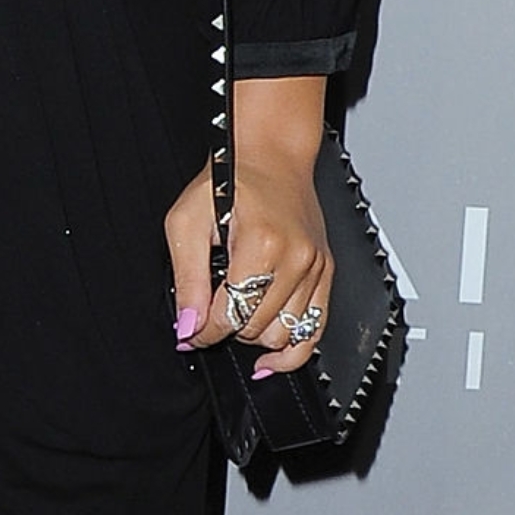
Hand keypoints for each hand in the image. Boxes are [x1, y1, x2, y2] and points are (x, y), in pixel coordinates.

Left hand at [168, 76, 332, 378]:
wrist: (270, 155)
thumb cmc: (229, 180)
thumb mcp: (186, 221)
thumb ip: (187, 278)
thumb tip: (188, 325)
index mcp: (261, 245)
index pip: (230, 314)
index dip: (202, 331)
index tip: (188, 332)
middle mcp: (296, 259)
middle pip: (257, 328)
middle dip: (225, 330)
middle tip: (206, 319)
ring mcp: (317, 268)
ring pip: (285, 336)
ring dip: (254, 337)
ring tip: (234, 321)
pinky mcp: (327, 273)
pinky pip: (315, 330)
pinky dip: (293, 352)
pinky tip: (270, 360)